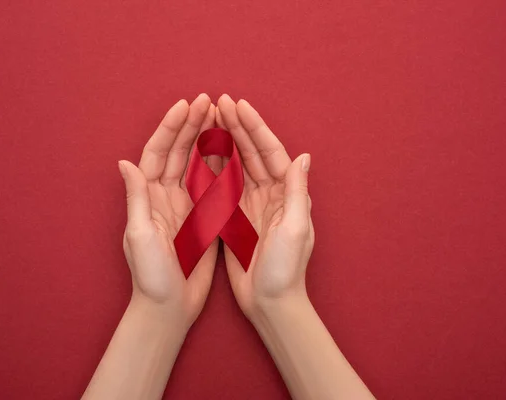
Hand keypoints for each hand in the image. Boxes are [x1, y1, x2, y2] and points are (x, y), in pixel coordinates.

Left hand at [118, 94, 221, 329]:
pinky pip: (212, 185)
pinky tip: (231, 149)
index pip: (158, 153)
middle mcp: (165, 196)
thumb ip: (136, 198)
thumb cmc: (150, 275)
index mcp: (148, 197)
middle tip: (208, 101)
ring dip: (206, 139)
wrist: (169, 307)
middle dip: (191, 125)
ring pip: (195, 164)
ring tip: (220, 116)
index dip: (171, 128)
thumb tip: (125, 162)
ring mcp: (184, 206)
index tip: (187, 105)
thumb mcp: (140, 235)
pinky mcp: (202, 218)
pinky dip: (220, 165)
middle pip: (178, 152)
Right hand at [216, 94, 313, 318]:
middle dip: (237, 126)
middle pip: (252, 152)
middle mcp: (271, 194)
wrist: (270, 302)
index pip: (270, 151)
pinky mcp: (236, 218)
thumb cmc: (287, 269)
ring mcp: (252, 205)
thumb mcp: (295, 229)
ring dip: (225, 141)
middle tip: (220, 102)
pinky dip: (213, 167)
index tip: (238, 104)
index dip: (254, 126)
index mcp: (287, 193)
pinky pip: (223, 186)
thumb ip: (298, 192)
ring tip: (210, 118)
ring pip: (237, 164)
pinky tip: (202, 151)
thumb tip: (303, 156)